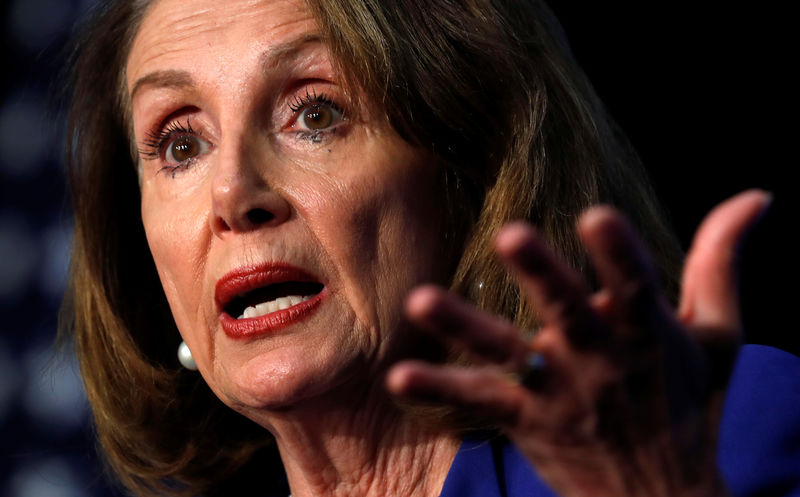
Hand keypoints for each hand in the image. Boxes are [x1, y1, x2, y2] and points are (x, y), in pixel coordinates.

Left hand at [387, 190, 771, 496]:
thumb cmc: (690, 406)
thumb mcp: (720, 336)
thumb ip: (724, 262)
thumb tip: (758, 194)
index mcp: (646, 333)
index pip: (637, 285)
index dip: (620, 252)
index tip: (597, 214)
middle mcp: (598, 360)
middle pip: (567, 312)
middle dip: (543, 275)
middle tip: (512, 234)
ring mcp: (557, 393)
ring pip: (507, 354)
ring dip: (465, 328)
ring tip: (421, 299)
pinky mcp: (526, 421)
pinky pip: (478, 403)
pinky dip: (440, 391)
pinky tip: (399, 376)